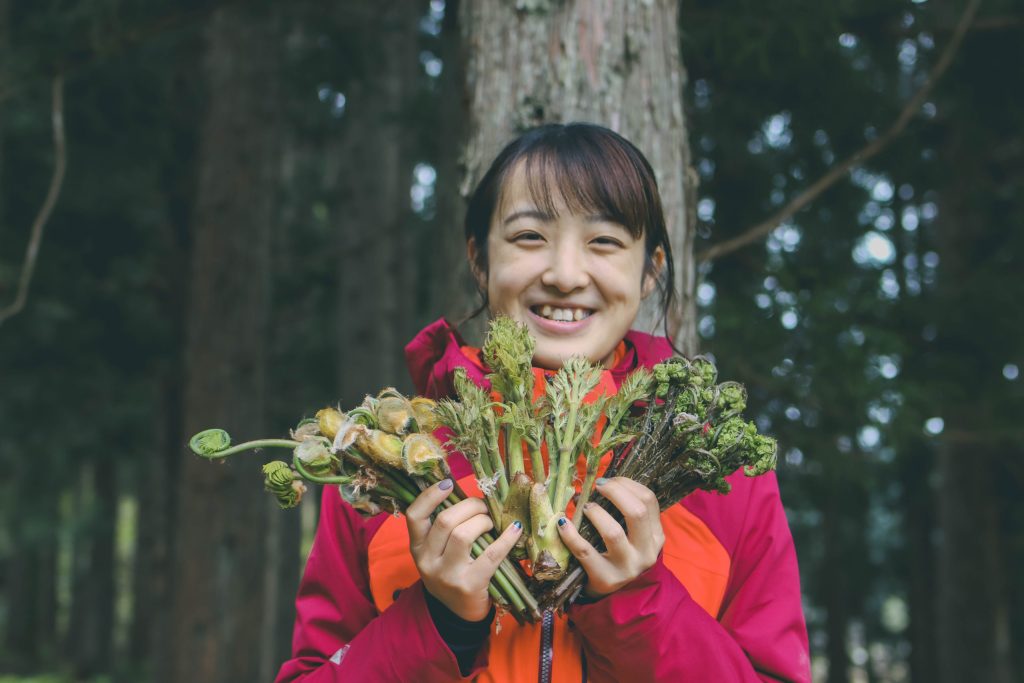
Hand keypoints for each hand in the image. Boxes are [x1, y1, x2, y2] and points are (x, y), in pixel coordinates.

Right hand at [406, 479, 522, 620]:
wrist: (458, 615)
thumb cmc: (451, 573)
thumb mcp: (437, 553)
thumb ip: (444, 528)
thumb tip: (470, 495)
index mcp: (417, 548)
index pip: (415, 516)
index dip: (430, 496)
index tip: (449, 484)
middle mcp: (427, 561)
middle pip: (445, 521)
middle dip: (469, 507)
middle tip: (482, 508)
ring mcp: (447, 575)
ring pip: (462, 535)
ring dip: (482, 521)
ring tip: (490, 523)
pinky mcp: (470, 585)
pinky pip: (491, 554)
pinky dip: (506, 538)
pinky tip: (514, 530)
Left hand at [556, 477, 664, 598]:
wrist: (617, 598)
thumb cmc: (622, 557)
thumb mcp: (636, 538)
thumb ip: (628, 513)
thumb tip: (604, 481)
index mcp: (655, 537)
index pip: (649, 500)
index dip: (627, 484)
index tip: (609, 480)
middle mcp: (645, 552)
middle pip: (637, 512)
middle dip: (615, 491)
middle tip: (598, 486)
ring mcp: (626, 567)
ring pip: (613, 532)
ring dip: (596, 512)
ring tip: (586, 508)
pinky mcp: (604, 578)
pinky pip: (584, 551)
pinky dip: (570, 534)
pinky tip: (563, 523)